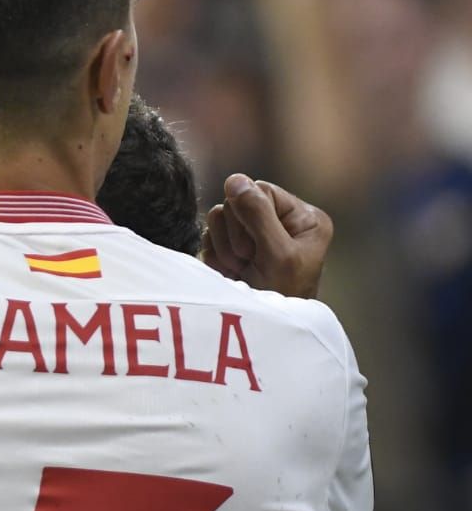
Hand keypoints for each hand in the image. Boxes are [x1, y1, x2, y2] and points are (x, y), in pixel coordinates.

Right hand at [202, 174, 332, 298]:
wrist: (261, 331)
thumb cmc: (281, 296)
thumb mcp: (277, 254)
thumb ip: (258, 214)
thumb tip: (235, 179)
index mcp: (303, 218)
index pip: (261, 190)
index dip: (249, 214)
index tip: (256, 246)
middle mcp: (279, 221)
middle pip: (236, 202)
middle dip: (237, 235)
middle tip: (250, 261)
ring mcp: (253, 234)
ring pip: (219, 217)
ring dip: (225, 246)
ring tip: (242, 269)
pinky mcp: (231, 247)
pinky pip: (208, 235)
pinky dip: (216, 256)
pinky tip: (231, 272)